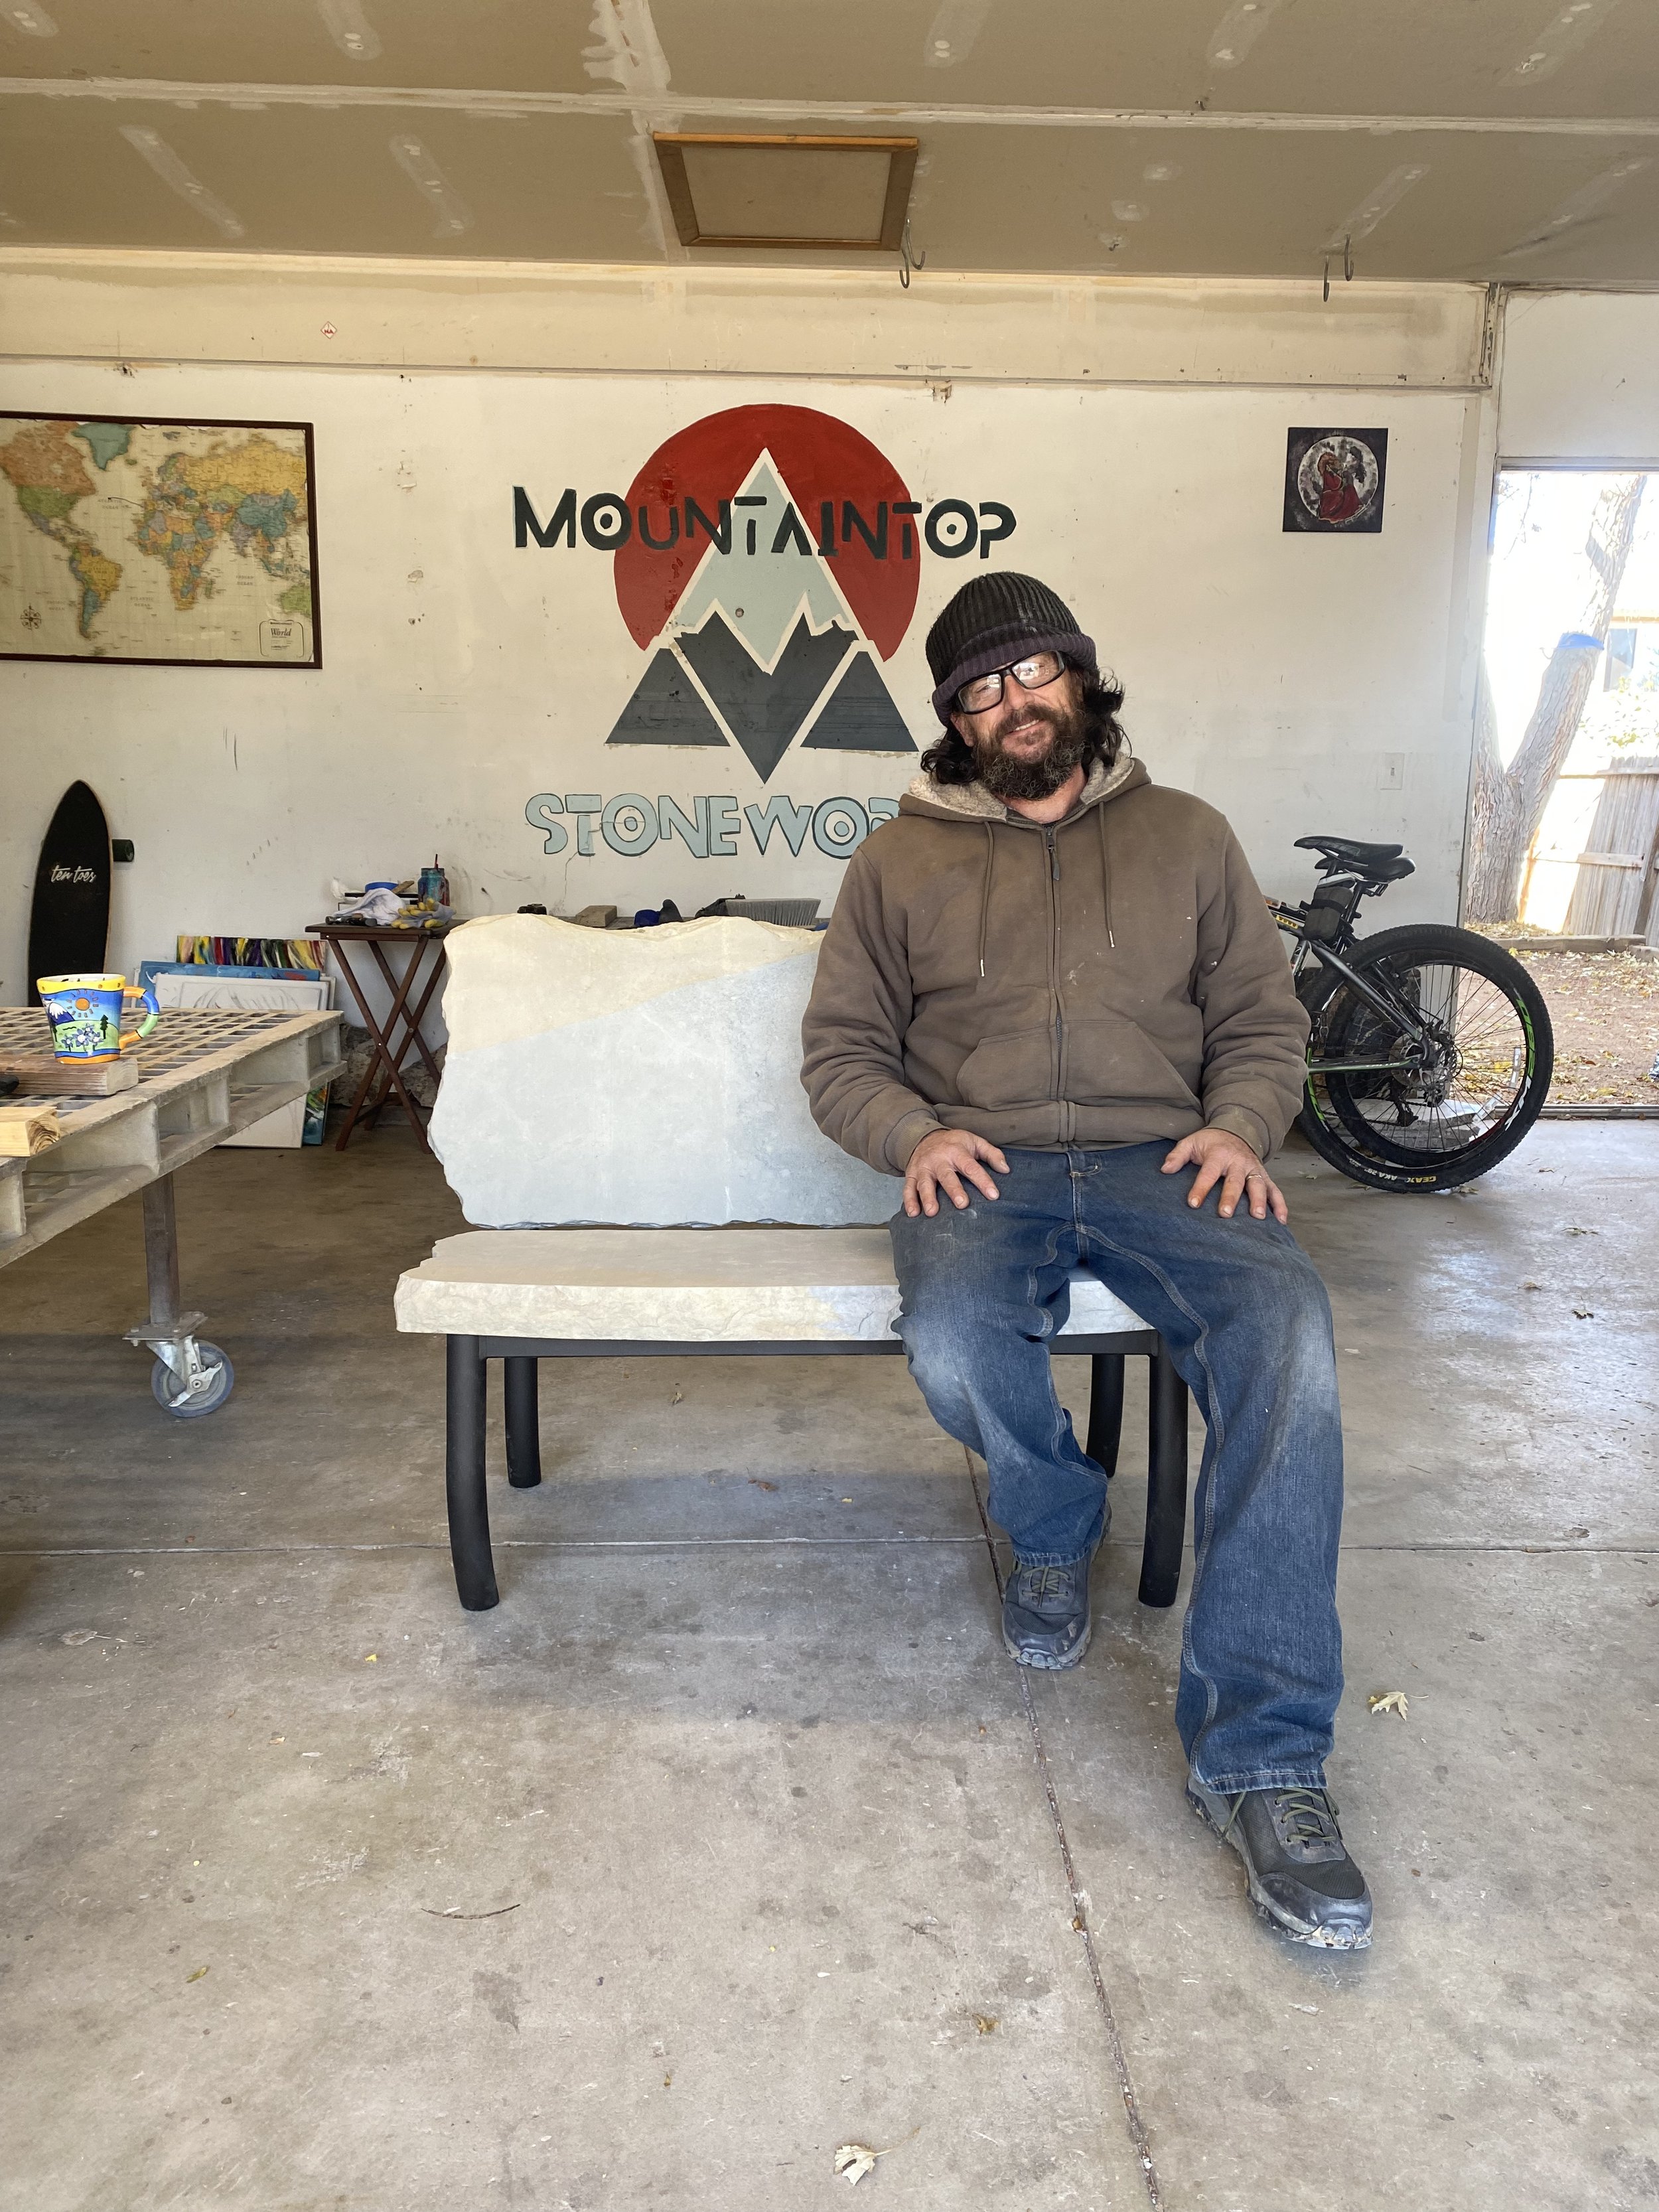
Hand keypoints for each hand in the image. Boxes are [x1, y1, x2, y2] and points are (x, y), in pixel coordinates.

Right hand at [903, 1127, 1010, 1217]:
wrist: (924, 1135)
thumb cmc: (954, 1143)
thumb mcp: (974, 1141)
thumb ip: (992, 1154)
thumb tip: (1006, 1169)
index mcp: (956, 1151)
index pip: (971, 1167)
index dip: (983, 1181)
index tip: (993, 1195)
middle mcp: (938, 1159)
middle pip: (947, 1176)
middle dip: (954, 1190)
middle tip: (962, 1204)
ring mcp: (923, 1168)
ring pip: (925, 1183)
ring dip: (928, 1197)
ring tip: (933, 1212)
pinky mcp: (911, 1175)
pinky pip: (908, 1188)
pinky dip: (909, 1201)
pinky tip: (913, 1213)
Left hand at [1161, 1126, 1286, 1222]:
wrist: (1236, 1130)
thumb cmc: (1210, 1142)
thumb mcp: (1191, 1142)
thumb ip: (1177, 1156)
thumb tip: (1164, 1169)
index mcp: (1218, 1155)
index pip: (1208, 1173)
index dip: (1201, 1188)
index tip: (1193, 1203)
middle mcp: (1238, 1162)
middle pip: (1236, 1181)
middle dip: (1231, 1197)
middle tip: (1226, 1214)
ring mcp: (1254, 1169)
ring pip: (1259, 1185)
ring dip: (1260, 1201)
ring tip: (1258, 1217)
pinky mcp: (1264, 1176)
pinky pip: (1275, 1190)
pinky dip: (1280, 1205)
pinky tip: (1281, 1220)